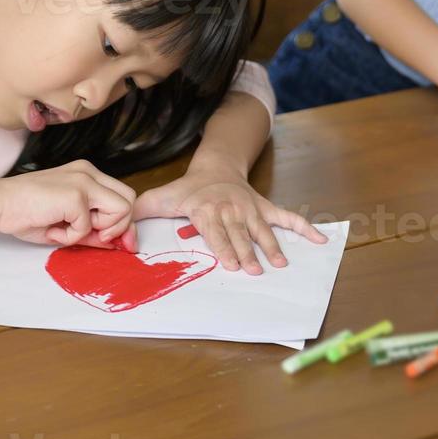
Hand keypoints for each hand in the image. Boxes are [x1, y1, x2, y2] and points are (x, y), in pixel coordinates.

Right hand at [0, 160, 137, 248]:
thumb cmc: (25, 212)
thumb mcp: (66, 224)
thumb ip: (92, 231)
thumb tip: (116, 244)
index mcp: (87, 174)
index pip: (122, 196)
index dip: (123, 222)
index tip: (118, 243)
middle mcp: (88, 173)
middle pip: (129, 200)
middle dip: (119, 226)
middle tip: (96, 238)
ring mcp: (84, 181)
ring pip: (121, 210)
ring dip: (97, 230)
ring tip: (67, 230)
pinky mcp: (76, 195)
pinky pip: (89, 227)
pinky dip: (71, 237)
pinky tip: (52, 229)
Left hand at [134, 164, 326, 273]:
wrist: (214, 168)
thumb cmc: (186, 190)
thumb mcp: (161, 198)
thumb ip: (140, 213)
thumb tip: (117, 232)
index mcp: (206, 209)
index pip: (215, 231)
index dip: (223, 246)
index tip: (231, 263)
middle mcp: (230, 208)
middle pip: (239, 234)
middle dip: (247, 252)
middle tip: (255, 270)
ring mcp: (250, 208)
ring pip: (262, 229)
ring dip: (272, 245)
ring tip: (280, 263)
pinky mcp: (265, 207)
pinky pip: (287, 217)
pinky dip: (304, 228)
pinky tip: (320, 240)